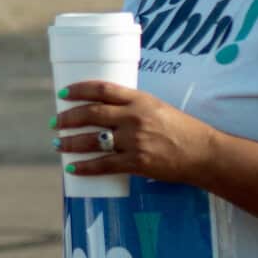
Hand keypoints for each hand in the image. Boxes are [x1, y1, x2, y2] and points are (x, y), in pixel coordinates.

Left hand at [55, 81, 215, 184]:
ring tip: (57, 144)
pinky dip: (86, 167)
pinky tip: (73, 168)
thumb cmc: (181, 129)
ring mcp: (135, 140)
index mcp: (140, 100)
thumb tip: (105, 109)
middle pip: (92, 114)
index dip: (79, 89)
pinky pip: (105, 165)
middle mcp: (134, 117)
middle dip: (68, 118)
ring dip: (71, 142)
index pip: (103, 89)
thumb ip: (133, 106)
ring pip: (93, 140)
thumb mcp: (158, 107)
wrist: (203, 153)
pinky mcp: (137, 162)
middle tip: (55, 122)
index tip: (63, 93)